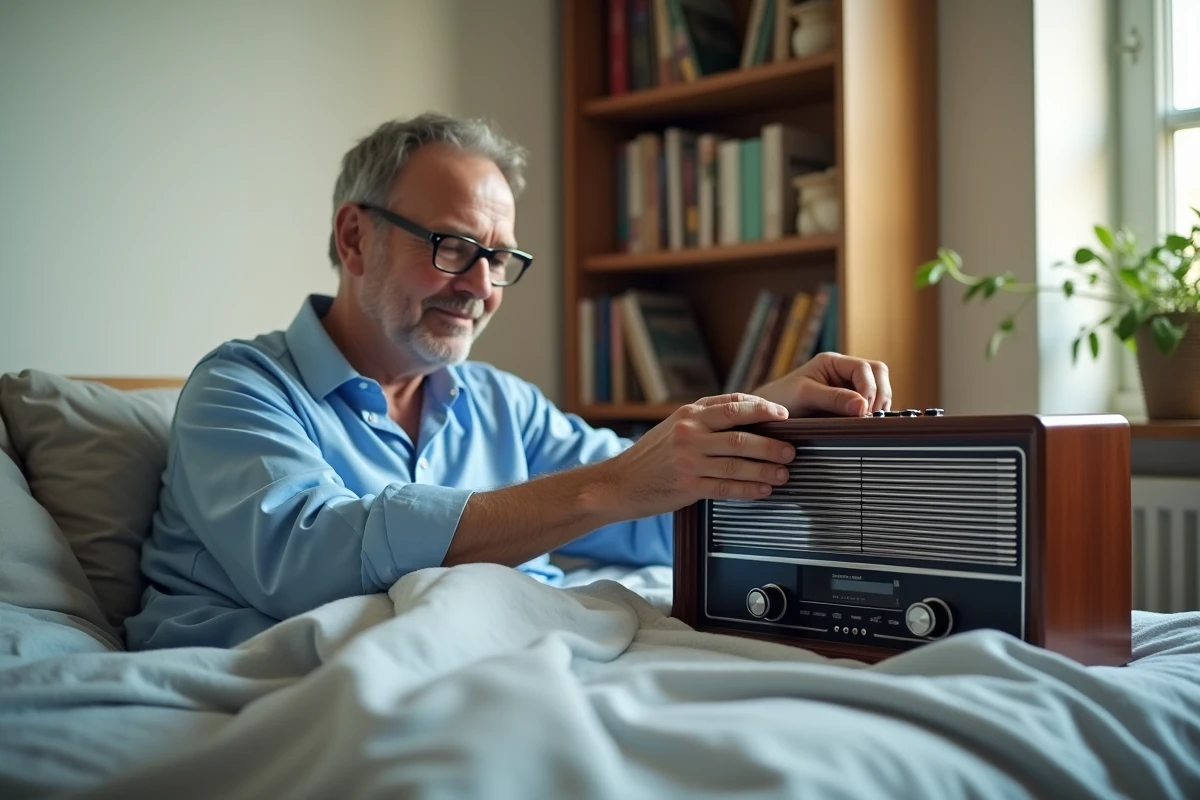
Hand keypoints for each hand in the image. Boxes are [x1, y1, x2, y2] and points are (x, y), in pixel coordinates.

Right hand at [604, 394, 796, 518]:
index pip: (733, 405)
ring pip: (737, 463)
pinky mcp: (687, 486)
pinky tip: (763, 490)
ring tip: (783, 473)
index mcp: (689, 414)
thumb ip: (705, 420)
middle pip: (741, 435)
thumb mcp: (674, 427)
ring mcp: (688, 460)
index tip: (783, 415)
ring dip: (765, 469)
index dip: (763, 408)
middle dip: (771, 443)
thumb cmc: (651, 456)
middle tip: (791, 449)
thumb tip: (747, 417)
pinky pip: (726, 487)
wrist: (618, 483)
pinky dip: (749, 489)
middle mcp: (689, 434)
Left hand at [754, 352, 891, 416]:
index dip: (870, 388)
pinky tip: (862, 425)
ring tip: (865, 423)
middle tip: (869, 417)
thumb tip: (862, 406)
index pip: (866, 368)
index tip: (864, 410)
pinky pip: (870, 405)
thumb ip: (833, 398)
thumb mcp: (805, 395)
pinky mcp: (848, 405)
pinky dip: (871, 414)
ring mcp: (848, 387)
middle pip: (878, 375)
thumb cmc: (781, 398)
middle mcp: (844, 372)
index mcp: (833, 362)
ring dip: (877, 406)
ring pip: (878, 390)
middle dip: (878, 395)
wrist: (765, 414)